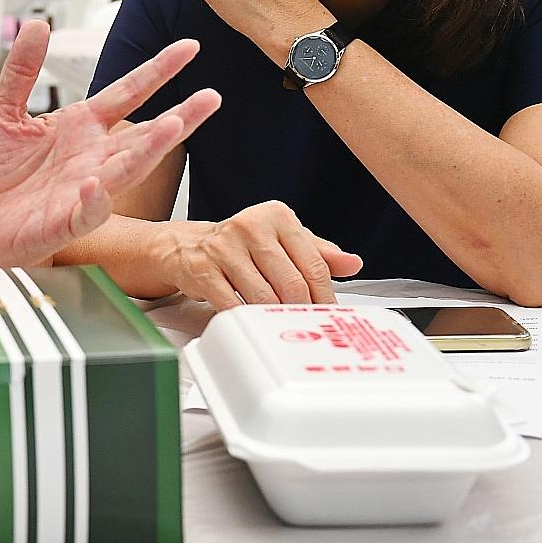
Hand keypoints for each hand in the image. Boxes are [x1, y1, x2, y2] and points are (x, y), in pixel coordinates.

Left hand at [0, 20, 220, 266]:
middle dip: (180, 115)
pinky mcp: (65, 222)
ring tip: (173, 126)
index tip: (188, 48)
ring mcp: (84, 190)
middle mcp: (93, 156)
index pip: (128, 92)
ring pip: (127, 170)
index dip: (158, 70)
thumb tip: (36, 24)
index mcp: (82, 126)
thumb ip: (22, 70)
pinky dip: (95, 200)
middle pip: (144, 133)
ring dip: (150, 149)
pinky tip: (97, 184)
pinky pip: (86, 212)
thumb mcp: (2, 110)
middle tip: (211, 96)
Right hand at [154, 201, 362, 309]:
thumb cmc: (241, 246)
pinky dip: (245, 318)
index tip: (328, 313)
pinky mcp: (203, 269)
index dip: (325, 295)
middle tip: (306, 325)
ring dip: (274, 318)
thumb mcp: (283, 241)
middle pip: (292, 283)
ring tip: (280, 326)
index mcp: (276, 216)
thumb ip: (319, 253)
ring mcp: (224, 247)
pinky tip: (250, 322)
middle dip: (301, 310)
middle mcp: (249, 225)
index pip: (313, 262)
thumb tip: (353, 263)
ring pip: (264, 297)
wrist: (188, 246)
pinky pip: (232, 304)